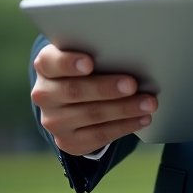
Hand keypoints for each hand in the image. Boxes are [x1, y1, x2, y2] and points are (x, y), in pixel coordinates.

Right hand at [31, 43, 156, 155]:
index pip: (51, 63)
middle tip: (133, 84)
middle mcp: (44, 95)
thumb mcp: (85, 53)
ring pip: (90, 115)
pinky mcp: (67, 141)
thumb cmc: (87, 66)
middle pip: (74, 91)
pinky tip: (142, 119)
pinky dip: (124, 126)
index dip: (69, 63)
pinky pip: (98, 136)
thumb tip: (130, 50)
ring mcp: (53, 121)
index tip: (90, 63)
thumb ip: (98, 51)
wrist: (73, 97)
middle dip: (107, 88)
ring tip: (148, 103)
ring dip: (124, 109)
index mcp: (45, 66)